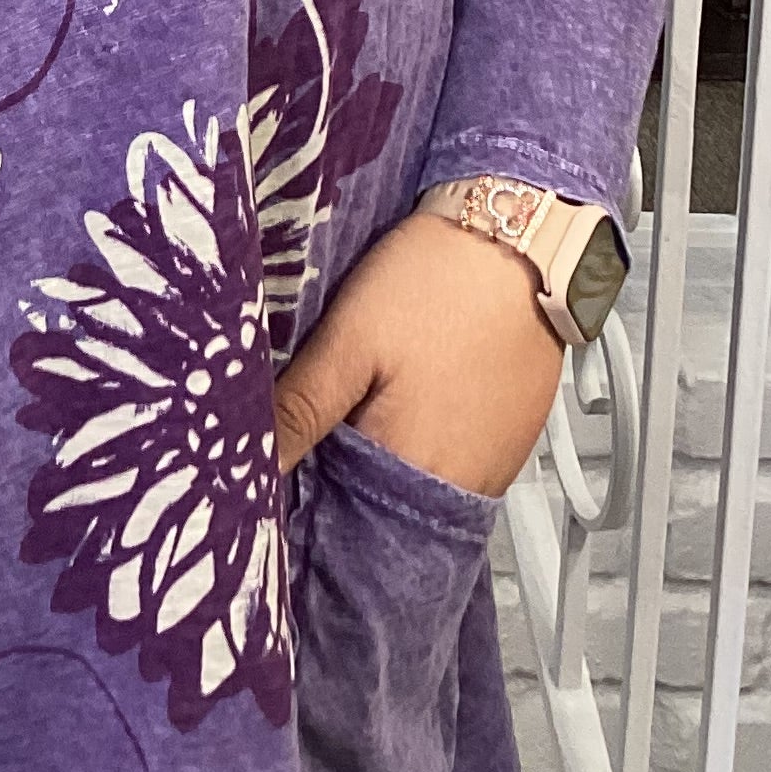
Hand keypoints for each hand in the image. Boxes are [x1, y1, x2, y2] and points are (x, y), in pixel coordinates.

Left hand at [271, 210, 562, 497]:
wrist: (521, 235)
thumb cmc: (435, 280)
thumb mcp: (348, 341)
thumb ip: (299, 411)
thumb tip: (249, 465)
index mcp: (414, 470)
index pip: (345, 536)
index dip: (304, 518)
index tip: (270, 492)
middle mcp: (463, 485)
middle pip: (383, 517)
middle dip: (337, 494)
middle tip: (303, 446)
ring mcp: (493, 465)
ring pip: (416, 492)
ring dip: (377, 472)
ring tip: (347, 423)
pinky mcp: (510, 438)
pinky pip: (451, 468)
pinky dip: (415, 451)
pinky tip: (394, 410)